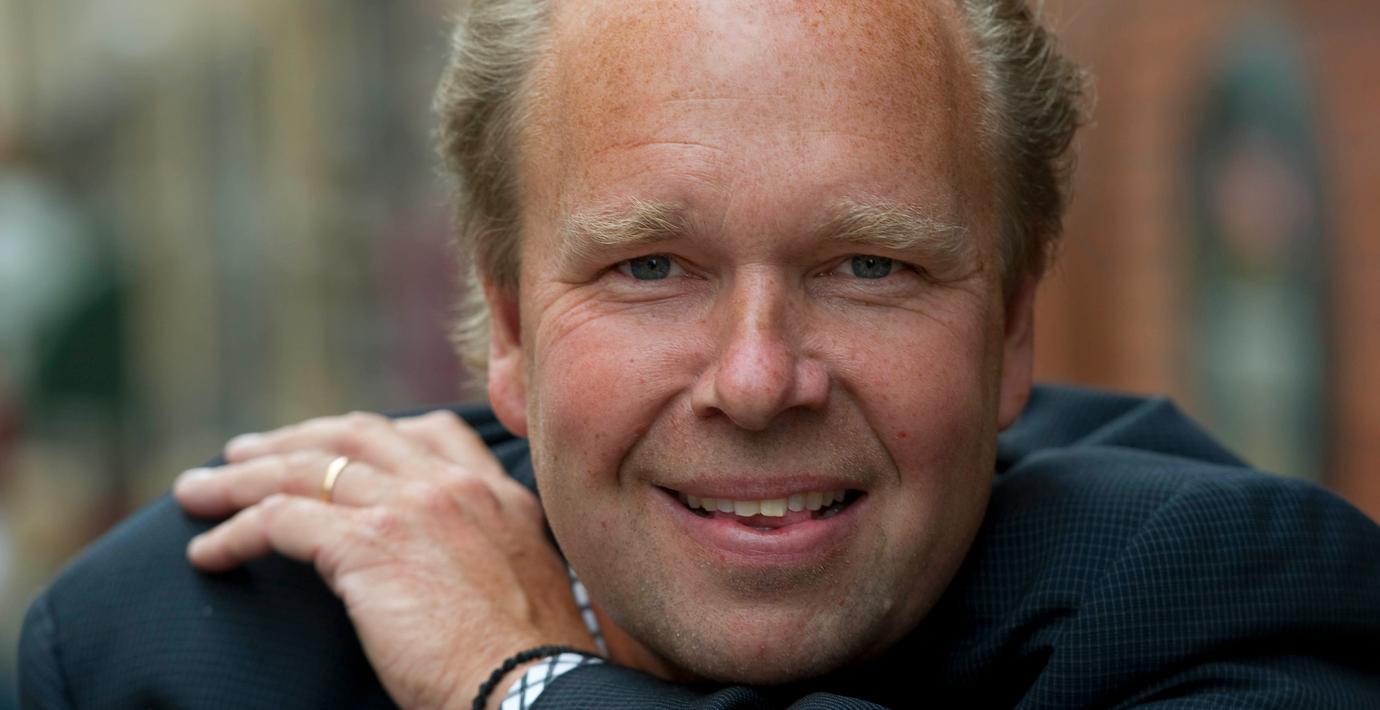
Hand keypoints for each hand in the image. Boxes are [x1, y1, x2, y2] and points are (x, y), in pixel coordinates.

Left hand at [173, 410, 596, 709]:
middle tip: (244, 455)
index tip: (334, 447)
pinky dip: (234, 533)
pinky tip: (207, 554)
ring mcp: (410, 508)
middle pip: (355, 434)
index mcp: (499, 494)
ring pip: (305, 469)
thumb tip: (448, 574)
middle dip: (293, 439)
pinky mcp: (367, 544)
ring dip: (240, 481)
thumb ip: (486, 555)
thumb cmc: (526, 664)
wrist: (530, 688)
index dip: (372, 434)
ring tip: (196, 493)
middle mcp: (454, 486)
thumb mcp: (522, 585)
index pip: (432, 431)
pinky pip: (279, 521)